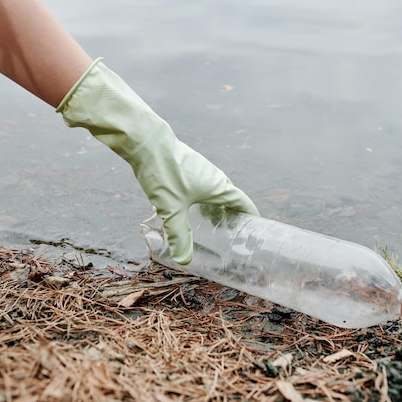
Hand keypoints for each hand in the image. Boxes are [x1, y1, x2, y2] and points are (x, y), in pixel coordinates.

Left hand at [57, 59, 258, 263]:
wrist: (146, 141)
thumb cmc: (164, 172)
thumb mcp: (171, 209)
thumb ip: (179, 235)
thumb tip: (184, 260)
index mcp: (219, 187)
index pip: (244, 204)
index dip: (251, 218)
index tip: (255, 232)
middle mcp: (214, 177)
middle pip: (230, 199)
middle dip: (231, 218)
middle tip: (229, 236)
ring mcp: (201, 170)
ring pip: (214, 193)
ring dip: (215, 209)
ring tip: (209, 226)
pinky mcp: (187, 167)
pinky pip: (201, 187)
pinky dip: (201, 200)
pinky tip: (188, 209)